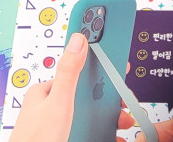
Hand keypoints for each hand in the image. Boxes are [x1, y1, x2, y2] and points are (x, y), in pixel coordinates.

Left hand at [9, 33, 134, 141]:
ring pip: (90, 111)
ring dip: (110, 116)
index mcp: (47, 90)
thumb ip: (69, 71)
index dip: (99, 63)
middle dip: (110, 96)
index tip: (117, 59)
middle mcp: (51, 103)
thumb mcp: (58, 103)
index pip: (77, 67)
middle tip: (125, 101)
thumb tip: (78, 39)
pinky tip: (111, 135)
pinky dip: (102, 130)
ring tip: (122, 122)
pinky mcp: (64, 134)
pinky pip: (87, 127)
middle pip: (88, 91)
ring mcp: (58, 120)